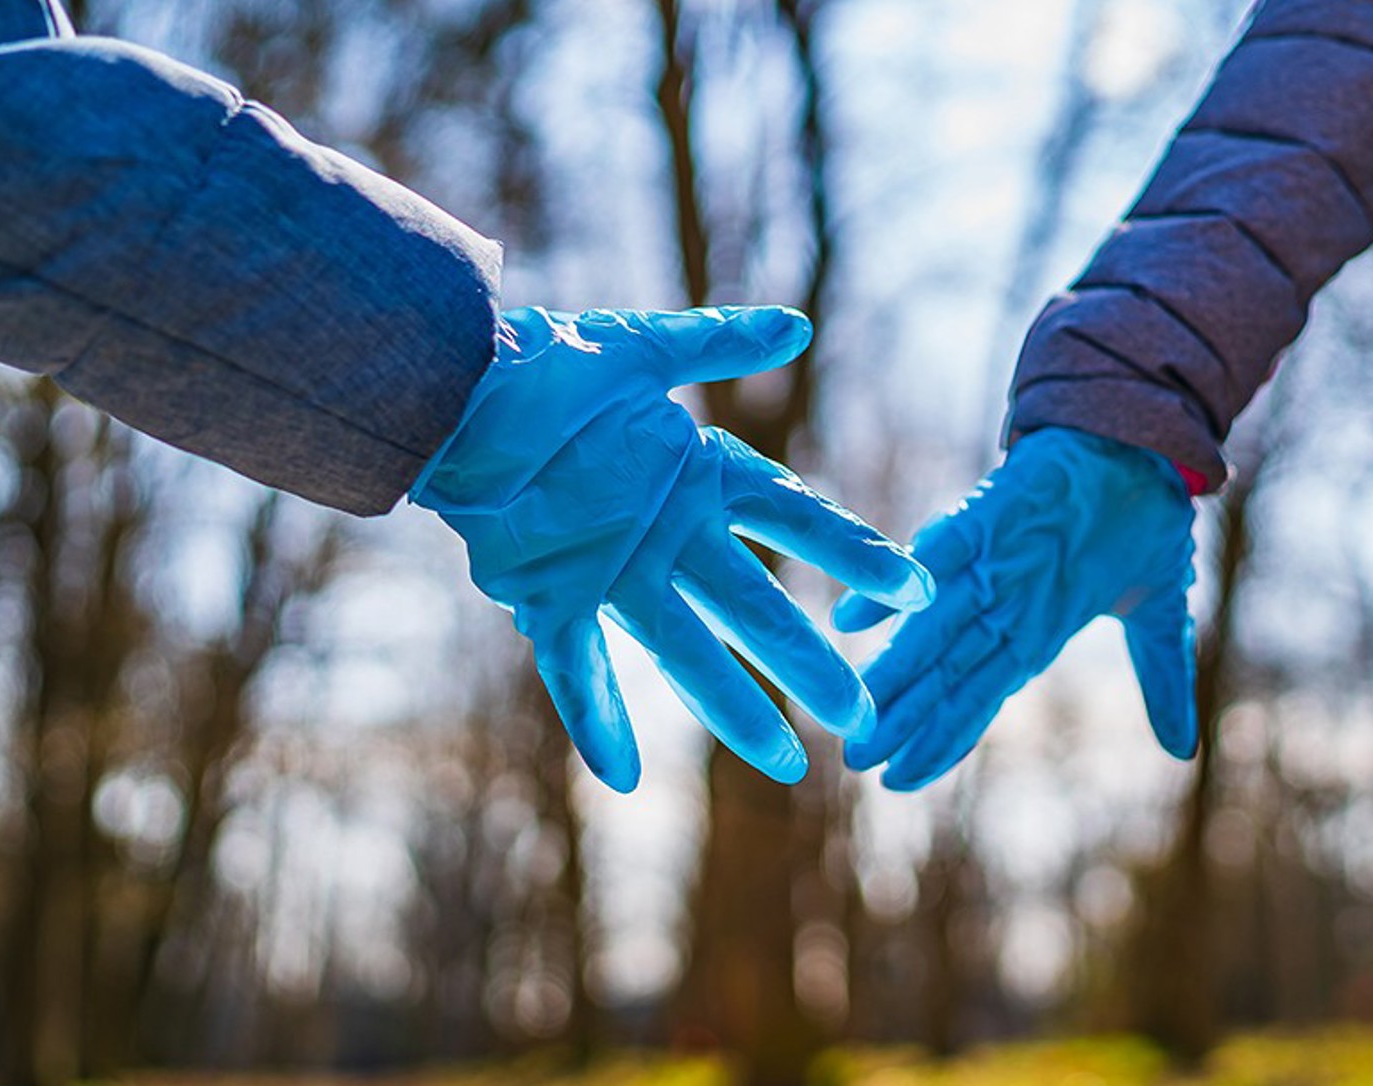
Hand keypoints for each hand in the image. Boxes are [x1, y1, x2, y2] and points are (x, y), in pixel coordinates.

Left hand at [412, 306, 933, 792]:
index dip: (855, 554)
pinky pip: (578, 672)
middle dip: (808, 661)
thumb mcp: (643, 347)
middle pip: (756, 607)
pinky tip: (623, 778)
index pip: (796, 522)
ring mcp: (615, 576)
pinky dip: (598, 722)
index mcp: (700, 480)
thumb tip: (797, 325)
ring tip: (784, 761)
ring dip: (735, 706)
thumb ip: (720, 342)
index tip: (914, 591)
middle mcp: (670, 539)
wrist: (458, 390)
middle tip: (859, 711)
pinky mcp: (551, 600)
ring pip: (689, 652)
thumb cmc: (549, 366)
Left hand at [834, 426, 1197, 790]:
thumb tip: (1182, 751)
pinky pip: (934, 558)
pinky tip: (853, 620)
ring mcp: (989, 565)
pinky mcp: (984, 517)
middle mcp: (1002, 606)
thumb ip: (1160, 681)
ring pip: (932, 630)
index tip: (899, 782)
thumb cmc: (1141, 525)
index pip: (977, 699)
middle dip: (902, 721)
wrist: (1142, 446)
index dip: (940, 740)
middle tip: (856, 763)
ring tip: (854, 714)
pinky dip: (897, 587)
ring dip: (892, 672)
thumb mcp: (1159, 616)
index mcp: (1033, 632)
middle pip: (944, 676)